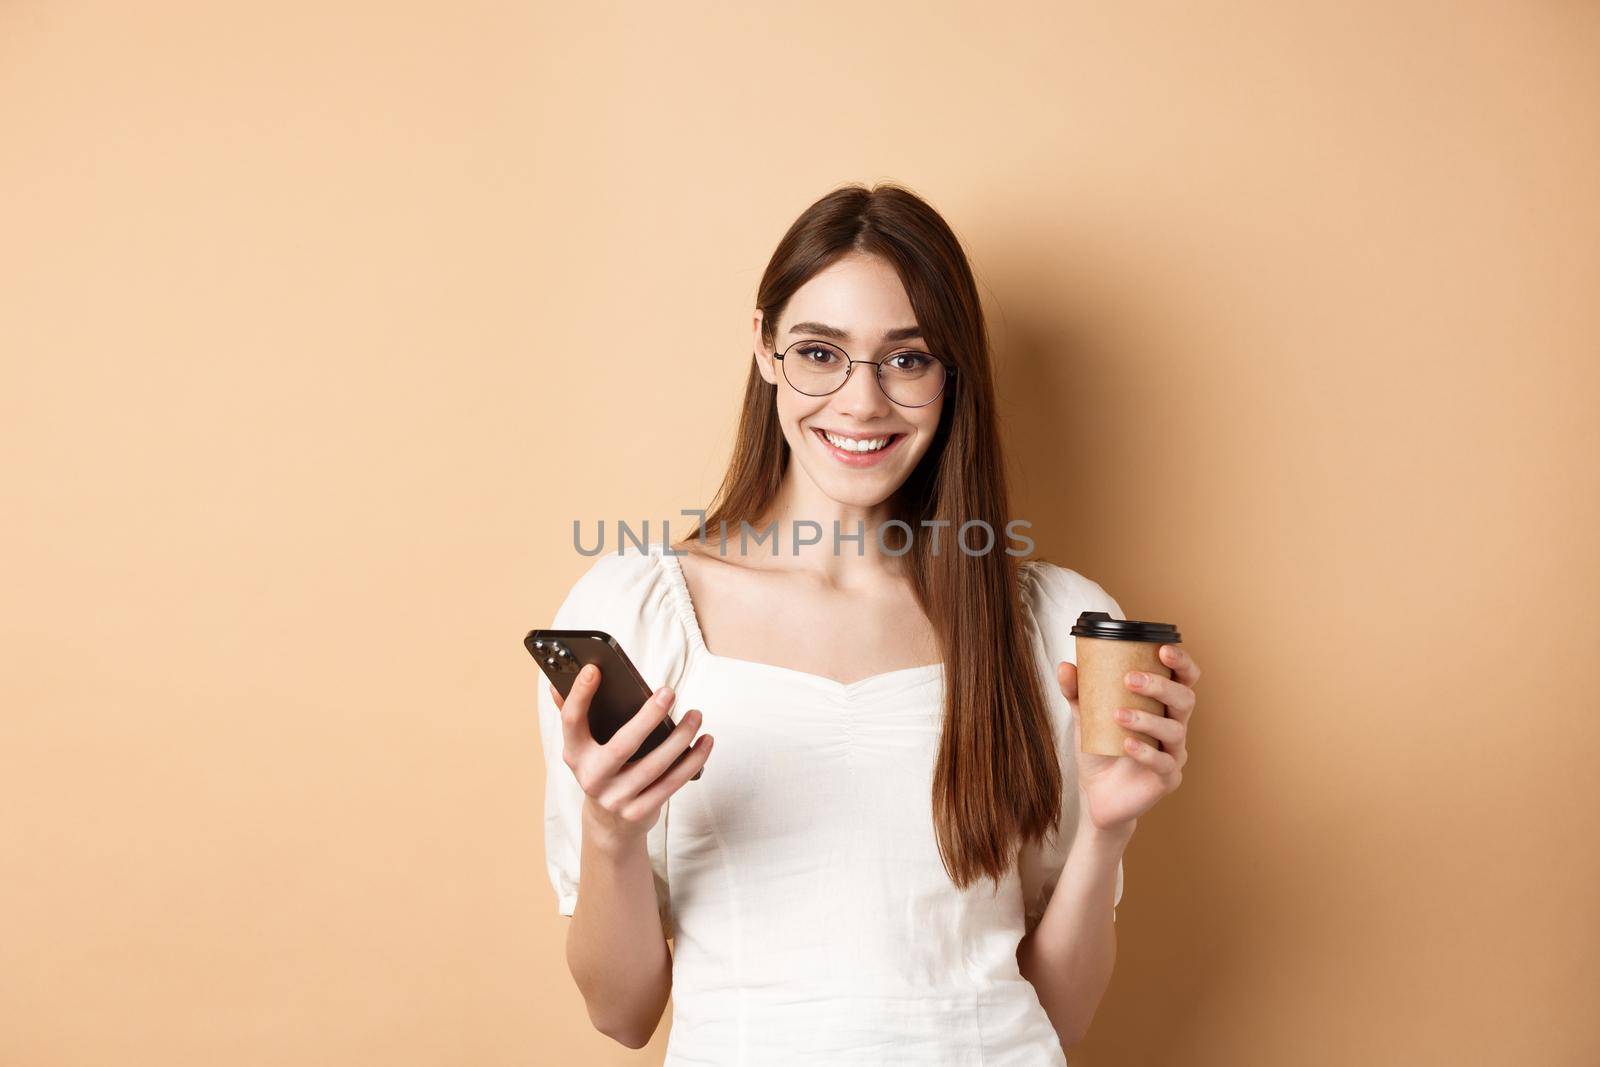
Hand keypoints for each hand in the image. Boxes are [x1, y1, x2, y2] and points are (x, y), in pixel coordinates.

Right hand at [548, 665, 713, 848]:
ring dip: (680, 738)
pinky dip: (692, 761)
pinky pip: (672, 783)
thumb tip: (557, 684)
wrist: (609, 824)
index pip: (572, 721)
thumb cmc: (601, 769)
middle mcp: (591, 778)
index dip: (579, 695)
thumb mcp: (583, 748)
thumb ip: (573, 716)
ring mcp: (616, 798)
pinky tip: (705, 742)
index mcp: (575, 755)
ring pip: (655, 765)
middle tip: (669, 691)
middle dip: (648, 717)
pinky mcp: (639, 812)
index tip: (594, 668)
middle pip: (623, 745)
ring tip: (696, 715)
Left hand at [1056, 644, 1198, 833]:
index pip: (1184, 678)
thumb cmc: (1100, 749)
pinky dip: (1145, 751)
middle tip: (1130, 679)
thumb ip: (1077, 692)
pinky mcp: (1167, 778)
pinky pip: (1164, 762)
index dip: (1181, 662)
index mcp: (1161, 705)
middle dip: (1160, 685)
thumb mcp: (1085, 718)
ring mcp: (1174, 753)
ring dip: (1147, 719)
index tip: (1162, 649)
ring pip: (1175, 730)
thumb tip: (1065, 666)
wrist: (1096, 794)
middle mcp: (1173, 726)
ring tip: (1118, 715)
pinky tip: (1126, 744)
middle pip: (1185, 699)